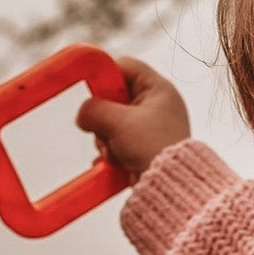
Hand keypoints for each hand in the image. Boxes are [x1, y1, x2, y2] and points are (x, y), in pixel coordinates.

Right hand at [77, 56, 190, 178]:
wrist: (170, 187)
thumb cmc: (154, 149)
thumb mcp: (117, 121)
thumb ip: (93, 109)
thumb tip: (83, 114)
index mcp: (159, 89)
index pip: (125, 66)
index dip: (105, 75)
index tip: (91, 91)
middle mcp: (157, 106)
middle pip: (115, 97)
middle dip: (104, 117)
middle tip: (105, 128)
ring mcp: (151, 128)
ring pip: (114, 123)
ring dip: (106, 138)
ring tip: (114, 151)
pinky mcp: (144, 148)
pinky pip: (119, 143)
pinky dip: (112, 152)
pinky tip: (114, 162)